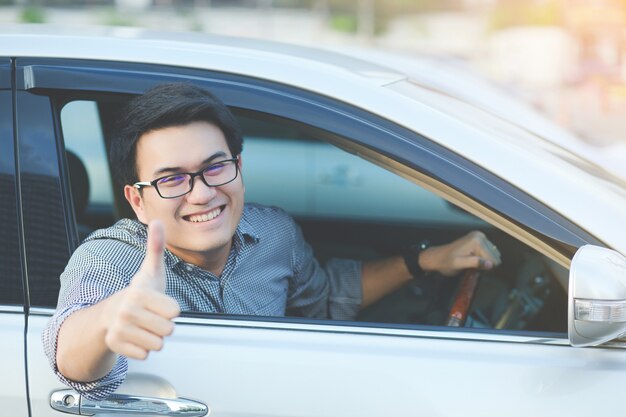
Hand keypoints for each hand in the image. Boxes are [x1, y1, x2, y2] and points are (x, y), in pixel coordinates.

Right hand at [103, 220, 180, 359]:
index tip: (159, 302)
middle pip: (168, 330)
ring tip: (144, 325)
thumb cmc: (140, 292)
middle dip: (164, 324)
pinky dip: (142, 348)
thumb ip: (156, 247)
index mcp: (139, 294)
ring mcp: (119, 329)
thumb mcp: (151, 270)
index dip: (171, 309)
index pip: (175, 312)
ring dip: (154, 337)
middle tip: (151, 315)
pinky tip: (135, 336)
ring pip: (158, 344)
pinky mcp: (115, 345)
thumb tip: (158, 220)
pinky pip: (145, 355)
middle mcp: (127, 312)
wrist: (111, 313)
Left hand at [419, 231, 501, 276]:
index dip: (485, 267)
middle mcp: (480, 236)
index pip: (493, 258)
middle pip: (494, 255)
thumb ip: (475, 263)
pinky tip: (474, 259)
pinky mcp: (478, 239)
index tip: (474, 269)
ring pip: (493, 254)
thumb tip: (490, 264)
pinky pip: (488, 251)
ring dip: (485, 261)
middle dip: (485, 263)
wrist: (437, 257)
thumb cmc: (446, 262)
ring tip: (472, 262)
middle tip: (472, 266)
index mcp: (477, 240)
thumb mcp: (459, 264)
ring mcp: (479, 236)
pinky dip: (483, 257)